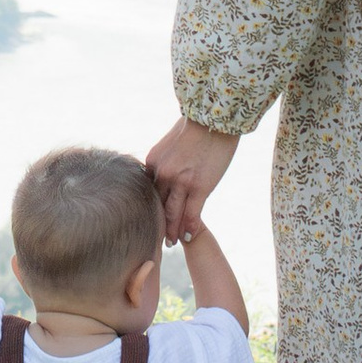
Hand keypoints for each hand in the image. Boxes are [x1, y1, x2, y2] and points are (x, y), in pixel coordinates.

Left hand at [146, 118, 238, 247]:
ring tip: (171, 243)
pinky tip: (187, 237)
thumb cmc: (194, 127)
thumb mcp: (169, 144)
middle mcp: (163, 174)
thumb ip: (164, 161)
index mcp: (153, 162)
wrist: (213, 118)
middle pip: (159, 206)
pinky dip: (189, 227)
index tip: (148, 219)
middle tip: (156, 238)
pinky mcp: (200, 186)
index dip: (150, 208)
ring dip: (172, 231)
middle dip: (158, 224)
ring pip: (173, 214)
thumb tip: (162, 173)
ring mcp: (181, 182)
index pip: (150, 191)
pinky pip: (192, 213)